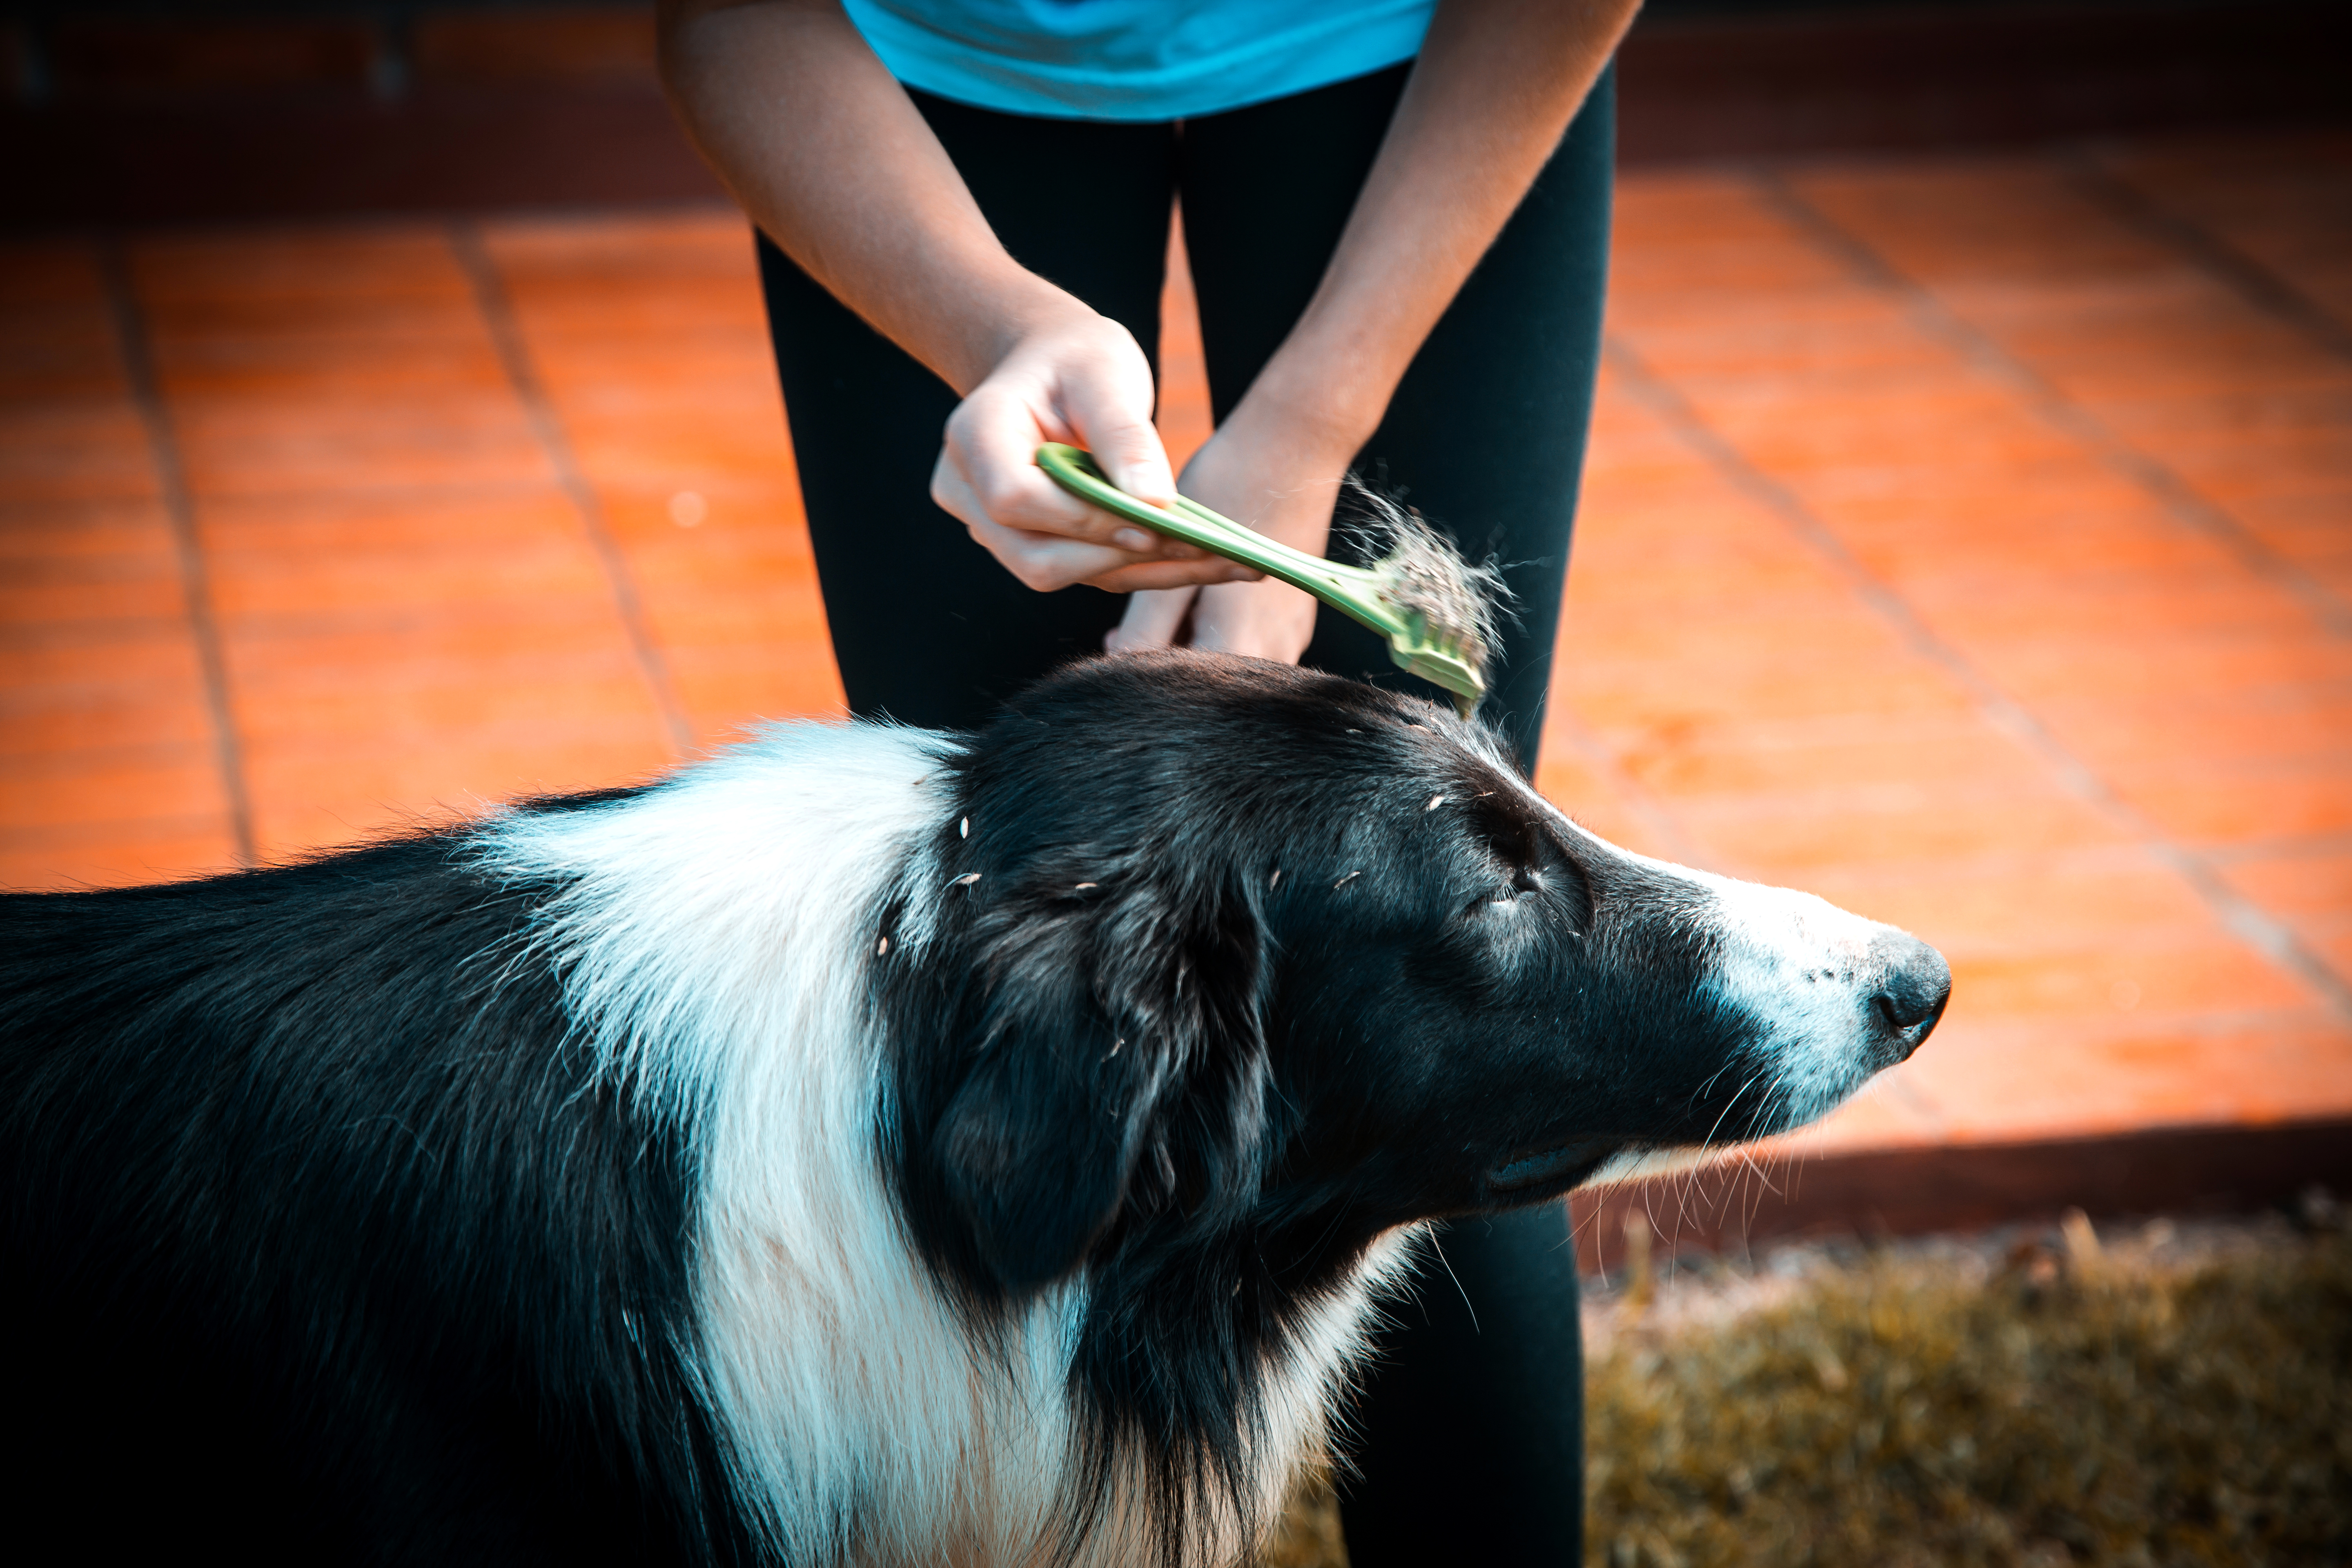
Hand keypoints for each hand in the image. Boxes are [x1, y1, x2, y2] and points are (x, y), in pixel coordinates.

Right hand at [930, 305, 1262, 593]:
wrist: (1050, 366)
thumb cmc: (1074, 358)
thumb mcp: (1104, 373)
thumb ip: (1123, 434)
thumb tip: (1155, 504)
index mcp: (974, 436)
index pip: (1015, 498)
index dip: (1082, 519)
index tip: (1154, 520)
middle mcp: (969, 492)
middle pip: (1036, 557)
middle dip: (1121, 556)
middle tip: (1211, 550)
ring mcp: (995, 528)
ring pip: (1066, 575)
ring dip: (1148, 572)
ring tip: (1232, 562)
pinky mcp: (1035, 546)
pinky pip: (1089, 571)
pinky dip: (1149, 568)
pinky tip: (1212, 560)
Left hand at [1107, 407, 1346, 663]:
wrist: (1295, 443)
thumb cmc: (1230, 489)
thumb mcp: (1174, 556)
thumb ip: (1147, 619)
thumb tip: (1119, 662)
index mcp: (1240, 642)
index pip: (1183, 685)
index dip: (1144, 668)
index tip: (1119, 636)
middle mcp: (1275, 649)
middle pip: (1205, 674)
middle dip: (1166, 650)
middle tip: (1136, 612)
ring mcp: (1290, 632)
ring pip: (1223, 655)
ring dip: (1188, 634)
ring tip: (1166, 595)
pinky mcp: (1294, 614)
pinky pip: (1246, 635)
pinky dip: (1214, 620)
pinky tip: (1198, 587)